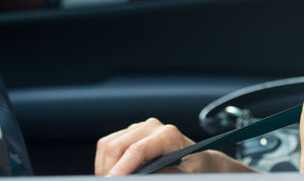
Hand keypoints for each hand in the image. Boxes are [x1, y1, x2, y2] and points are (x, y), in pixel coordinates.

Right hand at [95, 118, 251, 175]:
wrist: (198, 159)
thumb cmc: (195, 167)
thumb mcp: (188, 175)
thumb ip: (168, 175)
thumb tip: (145, 176)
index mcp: (167, 135)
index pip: (136, 150)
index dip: (120, 169)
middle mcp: (151, 127)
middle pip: (116, 147)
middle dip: (109, 169)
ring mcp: (139, 128)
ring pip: (107, 145)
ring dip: (104, 166)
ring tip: (113, 179)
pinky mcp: (130, 133)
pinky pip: (107, 145)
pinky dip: (104, 162)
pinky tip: (115, 174)